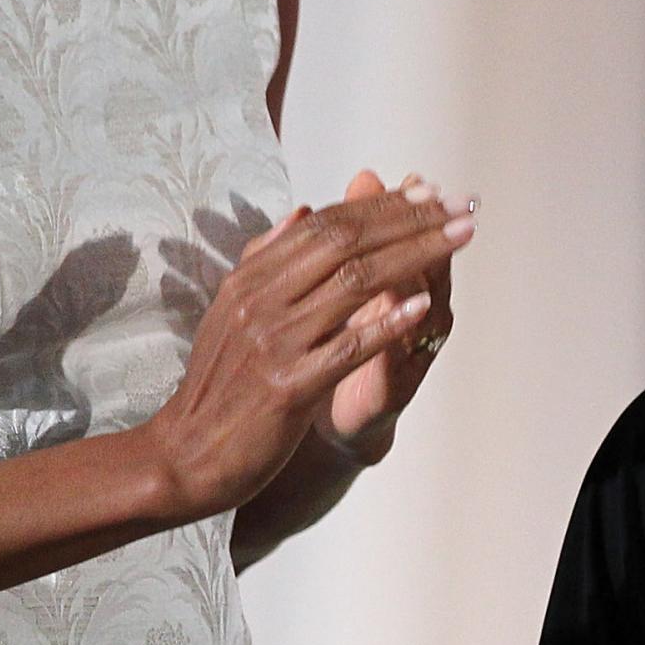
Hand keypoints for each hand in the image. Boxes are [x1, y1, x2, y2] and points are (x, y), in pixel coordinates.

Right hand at [138, 184, 474, 516]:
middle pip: (344, 243)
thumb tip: (302, 211)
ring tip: (458, 237)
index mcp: (250, 280)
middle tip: (455, 204)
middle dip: (406, 219)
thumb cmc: (221, 385)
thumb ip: (267, 261)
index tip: (424, 190)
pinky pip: (348, 347)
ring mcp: (275, 343)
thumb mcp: (233, 312)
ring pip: (355, 284)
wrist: (186, 455)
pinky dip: (388, 325)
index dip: (378, 205)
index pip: (323, 225)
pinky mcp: (290, 387)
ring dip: (415, 257)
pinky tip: (423, 307)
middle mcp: (260, 301)